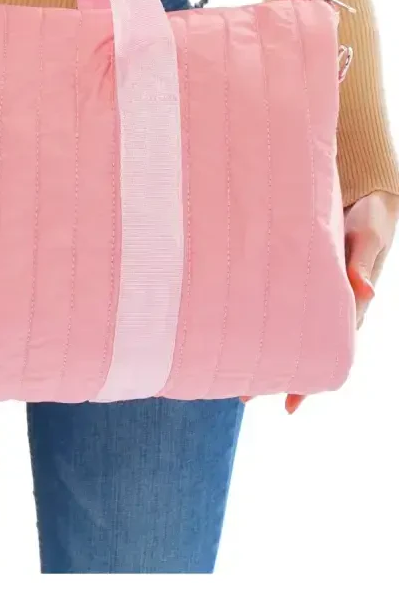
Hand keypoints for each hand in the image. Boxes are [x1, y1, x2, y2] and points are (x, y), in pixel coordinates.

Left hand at [243, 190, 398, 413]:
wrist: (364, 197)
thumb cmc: (370, 220)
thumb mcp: (368, 239)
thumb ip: (362, 263)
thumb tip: (364, 291)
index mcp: (348, 306)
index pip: (325, 354)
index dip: (308, 382)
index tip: (289, 405)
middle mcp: (328, 305)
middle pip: (300, 348)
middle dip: (273, 373)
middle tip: (244, 398)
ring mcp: (311, 291)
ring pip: (285, 328)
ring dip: (262, 347)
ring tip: (232, 370)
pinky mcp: (297, 273)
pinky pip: (279, 300)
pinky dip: (260, 315)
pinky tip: (235, 325)